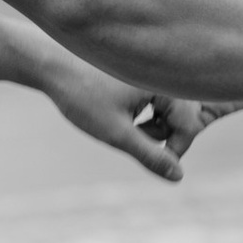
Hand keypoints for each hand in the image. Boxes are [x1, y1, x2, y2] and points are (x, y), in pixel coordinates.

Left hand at [45, 62, 209, 183]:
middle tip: (129, 133)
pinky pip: (156, 102)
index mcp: (165, 82)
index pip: (190, 126)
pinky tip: (117, 109)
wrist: (53, 66)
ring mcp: (154, 72)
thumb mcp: (117, 133)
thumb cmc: (83, 97)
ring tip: (119, 120)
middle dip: (158, 135)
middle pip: (181, 119)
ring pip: (167, 113)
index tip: (148, 159)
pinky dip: (141, 113)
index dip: (173, 151)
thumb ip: (151, 155)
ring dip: (149, 126)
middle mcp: (164, 73)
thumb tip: (178, 176)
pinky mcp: (143, 73)